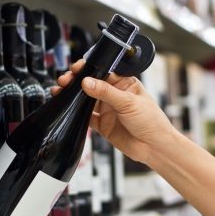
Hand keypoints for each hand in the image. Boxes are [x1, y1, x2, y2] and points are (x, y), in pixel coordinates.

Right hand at [53, 59, 176, 165]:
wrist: (153, 147)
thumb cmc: (151, 121)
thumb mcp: (129, 102)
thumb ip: (106, 92)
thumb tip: (87, 81)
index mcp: (124, 83)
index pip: (103, 71)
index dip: (89, 68)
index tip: (77, 68)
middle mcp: (114, 95)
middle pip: (91, 84)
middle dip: (76, 81)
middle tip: (65, 80)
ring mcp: (108, 109)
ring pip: (86, 100)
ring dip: (73, 96)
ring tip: (61, 91)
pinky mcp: (102, 124)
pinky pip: (86, 117)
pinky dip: (76, 113)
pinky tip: (68, 108)